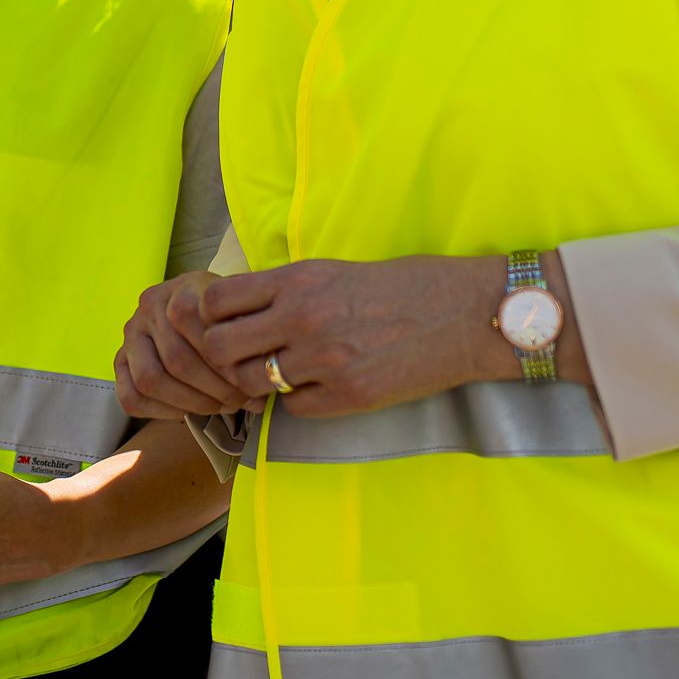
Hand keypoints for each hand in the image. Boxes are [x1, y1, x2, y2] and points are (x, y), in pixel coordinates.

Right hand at [117, 269, 256, 418]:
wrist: (201, 306)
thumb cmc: (227, 316)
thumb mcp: (241, 313)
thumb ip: (248, 342)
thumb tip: (257, 396)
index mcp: (180, 287)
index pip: (192, 322)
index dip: (222, 359)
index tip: (248, 379)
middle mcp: (148, 306)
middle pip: (176, 359)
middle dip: (213, 389)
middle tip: (239, 401)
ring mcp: (131, 334)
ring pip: (151, 380)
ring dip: (190, 402)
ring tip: (217, 406)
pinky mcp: (121, 361)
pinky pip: (131, 396)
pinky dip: (160, 411)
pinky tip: (187, 410)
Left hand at [191, 254, 541, 416]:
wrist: (468, 314)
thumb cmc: (408, 285)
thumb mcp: (337, 270)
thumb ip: (289, 290)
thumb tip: (245, 310)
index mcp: (298, 280)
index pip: (216, 302)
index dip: (209, 319)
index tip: (223, 326)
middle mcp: (303, 318)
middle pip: (220, 348)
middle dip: (222, 358)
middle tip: (240, 361)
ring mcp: (325, 360)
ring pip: (253, 383)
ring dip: (256, 384)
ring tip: (276, 378)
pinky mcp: (349, 395)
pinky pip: (293, 407)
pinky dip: (296, 401)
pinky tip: (315, 389)